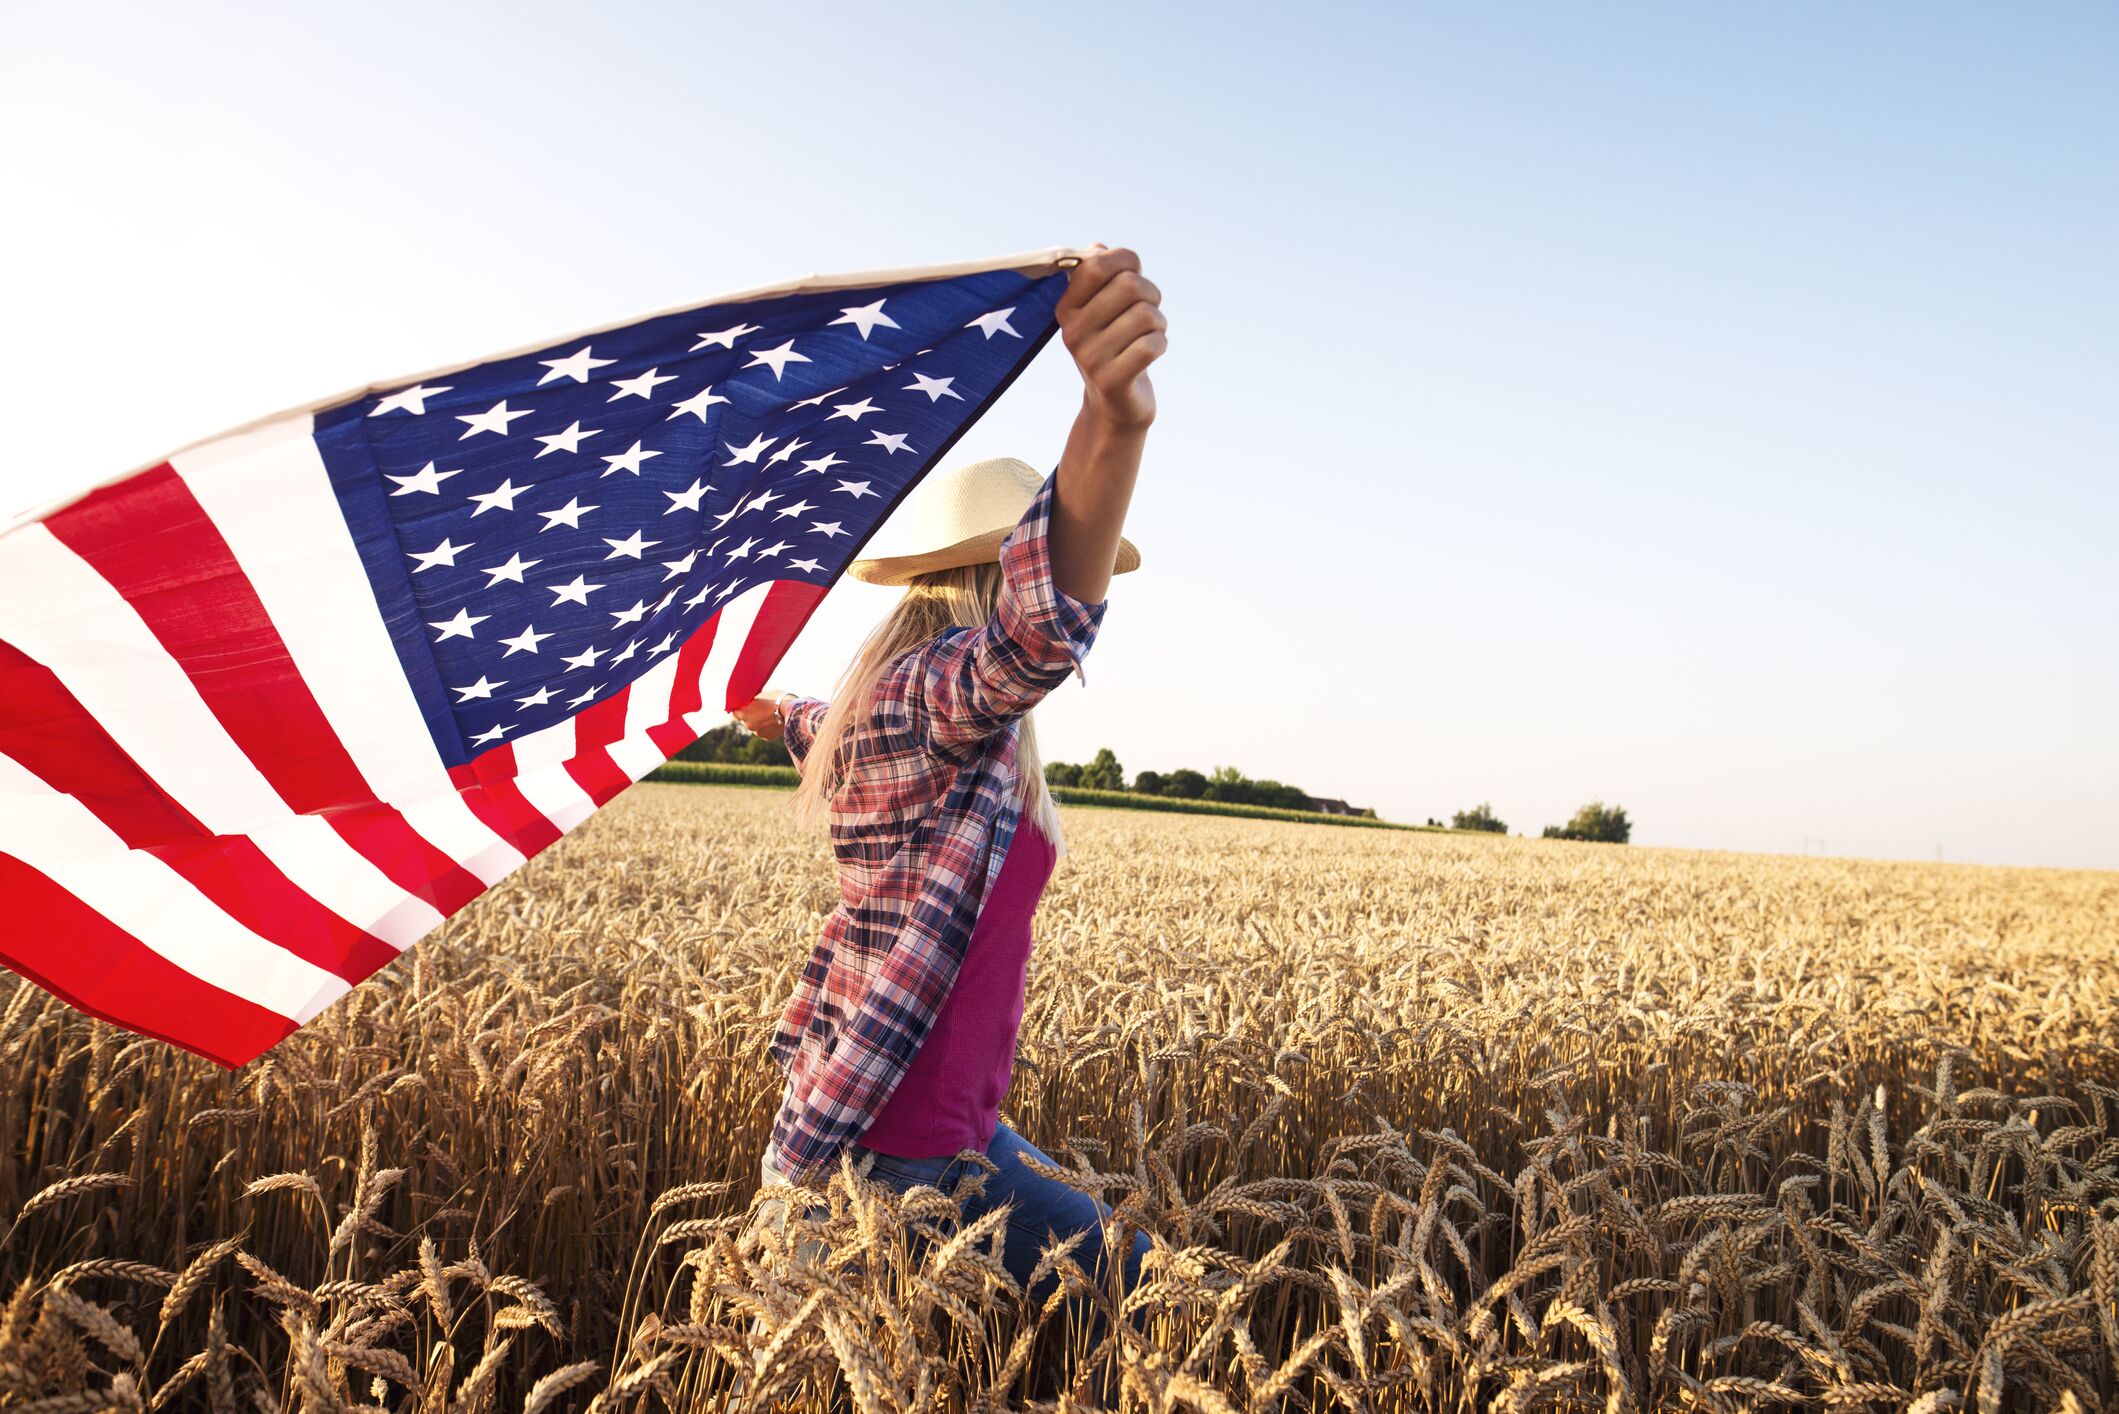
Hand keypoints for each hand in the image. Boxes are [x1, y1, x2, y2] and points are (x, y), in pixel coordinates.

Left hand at [730, 688, 792, 740]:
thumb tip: (751, 703)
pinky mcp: (767, 737)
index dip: (741, 708)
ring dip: (760, 722)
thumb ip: (754, 701)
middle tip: (761, 708)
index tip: (746, 705)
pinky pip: (765, 732)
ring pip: (756, 727)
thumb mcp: (762, 695)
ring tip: (771, 715)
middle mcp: (748, 724)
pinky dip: (768, 728)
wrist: (793, 711)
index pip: (735, 712)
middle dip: (752, 715)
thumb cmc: (777, 698)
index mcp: (744, 713)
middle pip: (746, 720)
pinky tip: (776, 721)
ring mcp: (758, 732)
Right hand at [1057, 244, 1165, 433]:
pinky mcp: (1112, 381)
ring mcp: (1090, 358)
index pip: (1097, 264)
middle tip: (1149, 310)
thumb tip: (1098, 249)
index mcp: (1066, 307)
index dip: (1126, 261)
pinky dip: (1161, 343)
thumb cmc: (1113, 344)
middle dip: (1151, 293)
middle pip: (1129, 285)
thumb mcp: (1101, 307)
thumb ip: (1100, 272)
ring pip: (1146, 315)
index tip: (1133, 274)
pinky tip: (1152, 351)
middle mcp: (1073, 331)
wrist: (1114, 403)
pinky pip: (1151, 345)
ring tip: (1150, 333)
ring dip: (1159, 322)